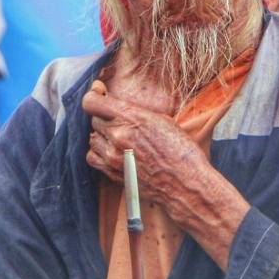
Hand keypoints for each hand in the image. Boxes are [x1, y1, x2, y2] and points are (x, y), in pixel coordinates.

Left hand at [81, 81, 206, 205]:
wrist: (186, 184)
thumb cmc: (181, 151)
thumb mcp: (162, 120)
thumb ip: (136, 111)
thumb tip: (118, 106)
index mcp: (131, 117)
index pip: (92, 102)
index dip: (93, 96)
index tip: (99, 94)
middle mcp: (118, 135)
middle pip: (95, 120)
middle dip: (106, 119)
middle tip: (120, 123)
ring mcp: (113, 156)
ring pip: (93, 139)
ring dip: (102, 136)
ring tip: (119, 139)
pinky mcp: (113, 173)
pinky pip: (92, 157)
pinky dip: (99, 153)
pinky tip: (112, 152)